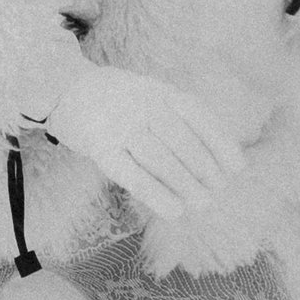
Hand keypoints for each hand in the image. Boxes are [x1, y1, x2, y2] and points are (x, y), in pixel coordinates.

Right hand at [44, 63, 246, 221]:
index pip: (199, 117)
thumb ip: (174, 114)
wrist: (62, 88)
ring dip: (185, 185)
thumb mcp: (148, 92)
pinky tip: (174, 210)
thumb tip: (211, 155)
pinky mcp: (101, 148)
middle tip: (218, 193)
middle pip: (182, 142)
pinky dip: (156, 194)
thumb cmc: (115, 98)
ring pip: (161, 160)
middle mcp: (143, 105)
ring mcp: (120, 126)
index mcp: (160, 91)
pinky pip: (133, 175)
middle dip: (205, 170)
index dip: (221, 144)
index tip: (236, 169)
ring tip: (202, 204)